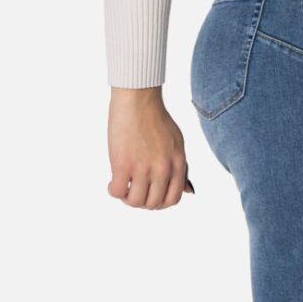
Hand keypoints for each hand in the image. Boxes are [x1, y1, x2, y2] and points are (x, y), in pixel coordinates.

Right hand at [107, 87, 193, 208]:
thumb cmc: (156, 119)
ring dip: (127, 199)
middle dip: (142, 201)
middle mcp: (163, 169)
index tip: (150, 195)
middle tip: (133, 191)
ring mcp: (143, 168)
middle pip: (153, 203)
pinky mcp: (123, 164)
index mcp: (178, 164)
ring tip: (123, 188)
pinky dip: (113, 191)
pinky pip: (118, 191)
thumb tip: (190, 191)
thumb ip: (182, 168)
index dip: (160, 203)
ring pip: (135, 201)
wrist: (137, 98)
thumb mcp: (177, 144)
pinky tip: (112, 182)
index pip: (172, 199)